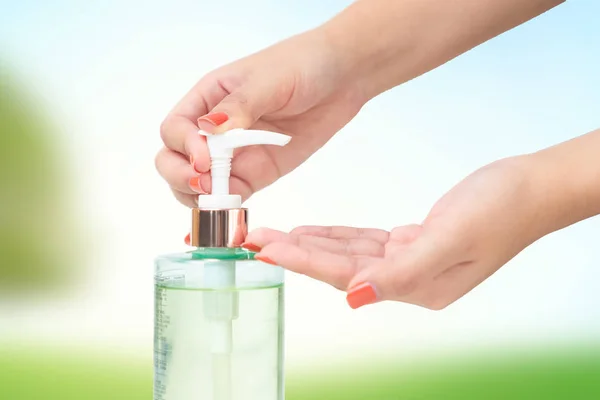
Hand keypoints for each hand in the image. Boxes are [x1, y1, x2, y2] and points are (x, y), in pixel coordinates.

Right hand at [155, 29, 366, 207]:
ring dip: (199, 196)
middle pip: (174, 159)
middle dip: (181, 176)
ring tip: (219, 199)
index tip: (204, 159)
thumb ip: (238, 107)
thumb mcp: (267, 80)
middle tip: (204, 185)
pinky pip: (231, 194)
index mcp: (208, 98)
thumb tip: (207, 130)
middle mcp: (214, 129)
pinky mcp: (257, 172)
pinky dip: (226, 204)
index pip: (175, 129)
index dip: (182, 147)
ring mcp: (234, 154)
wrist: (342, 78)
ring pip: (197, 182)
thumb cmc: (302, 65)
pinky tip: (234, 206)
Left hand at [243, 156, 549, 309]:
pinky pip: (364, 242)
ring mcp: (410, 260)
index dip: (303, 261)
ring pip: (347, 254)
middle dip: (295, 253)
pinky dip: (336, 236)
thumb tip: (354, 298)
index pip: (346, 274)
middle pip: (338, 267)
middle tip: (254, 241)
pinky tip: (312, 232)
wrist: (531, 188)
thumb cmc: (500, 210)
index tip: (266, 249)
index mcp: (417, 286)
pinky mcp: (412, 241)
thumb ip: (401, 273)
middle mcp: (408, 279)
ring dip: (309, 244)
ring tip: (272, 237)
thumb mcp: (451, 240)